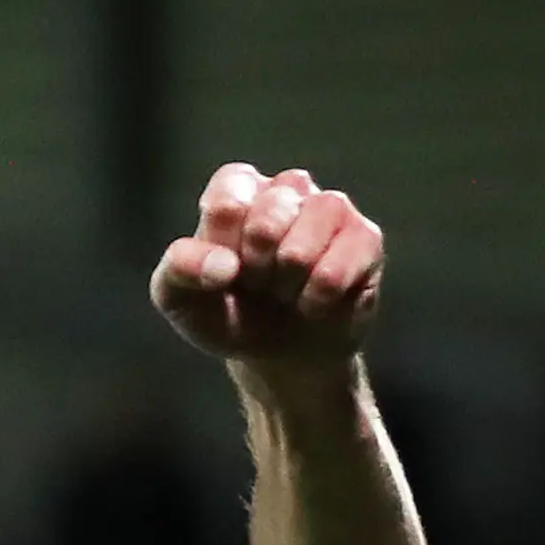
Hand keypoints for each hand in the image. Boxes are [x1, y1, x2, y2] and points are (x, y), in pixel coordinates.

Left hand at [150, 164, 382, 385]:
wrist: (278, 356)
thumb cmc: (227, 314)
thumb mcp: (180, 299)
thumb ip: (179, 271)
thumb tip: (223, 266)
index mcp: (238, 188)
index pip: (228, 199)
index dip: (223, 248)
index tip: (224, 271)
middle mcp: (287, 188)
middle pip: (269, 217)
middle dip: (257, 268)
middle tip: (258, 284)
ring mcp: (330, 208)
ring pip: (309, 235)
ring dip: (289, 279)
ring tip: (285, 292)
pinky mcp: (365, 238)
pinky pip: (338, 267)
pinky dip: (317, 298)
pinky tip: (311, 304)